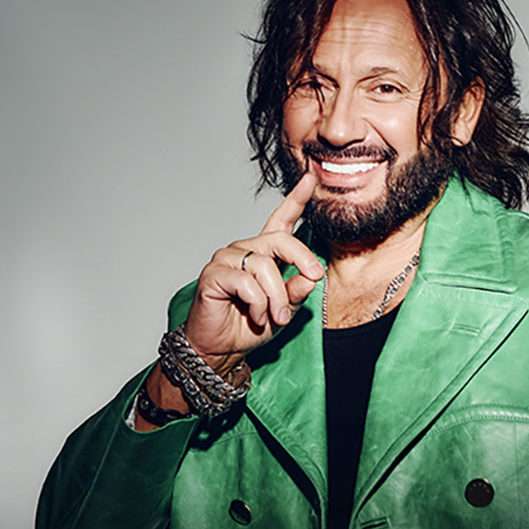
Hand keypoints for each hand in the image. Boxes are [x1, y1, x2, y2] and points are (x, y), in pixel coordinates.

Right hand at [183, 172, 323, 372]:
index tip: (310, 179)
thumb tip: (311, 277)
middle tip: (315, 277)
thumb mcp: (284, 311)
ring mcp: (227, 259)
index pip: (281, 221)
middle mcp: (245, 250)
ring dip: (276, 296)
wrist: (220, 349)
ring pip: (265, 266)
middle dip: (302, 258)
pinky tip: (255, 316)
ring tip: (274, 317)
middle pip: (280, 240)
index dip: (296, 200)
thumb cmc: (248, 327)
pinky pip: (246, 282)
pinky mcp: (214, 274)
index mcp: (263, 253)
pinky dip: (258, 303)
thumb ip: (297, 291)